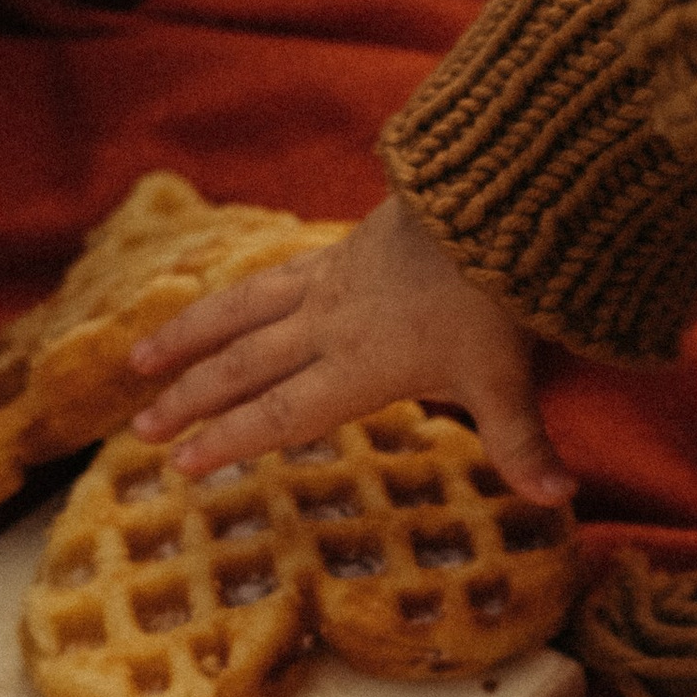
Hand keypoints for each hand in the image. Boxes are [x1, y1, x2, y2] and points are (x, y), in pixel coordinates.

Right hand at [128, 192, 572, 501]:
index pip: (281, 412)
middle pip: (244, 367)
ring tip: (137, 361)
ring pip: (239, 314)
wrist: (493, 197)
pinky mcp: (338, 251)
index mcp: (360, 366)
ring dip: (186, 339)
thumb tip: (560, 499)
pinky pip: (267, 280)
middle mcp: (329, 326)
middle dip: (189, 401)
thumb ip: (524, 444)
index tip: (182, 464)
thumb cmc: (499, 292)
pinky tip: (212, 307)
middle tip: (140, 432)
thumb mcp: (510, 376)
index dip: (230, 438)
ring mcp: (328, 284)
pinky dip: (231, 297)